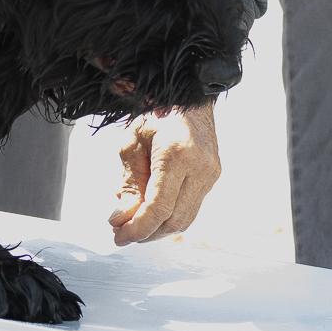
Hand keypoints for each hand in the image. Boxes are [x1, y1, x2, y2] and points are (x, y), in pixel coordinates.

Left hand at [108, 103, 220, 245]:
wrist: (186, 95)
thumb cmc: (155, 112)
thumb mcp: (132, 144)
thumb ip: (130, 184)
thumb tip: (123, 218)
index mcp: (177, 155)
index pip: (159, 208)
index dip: (138, 228)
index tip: (118, 235)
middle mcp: (201, 167)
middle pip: (174, 220)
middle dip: (146, 233)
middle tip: (121, 234)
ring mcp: (211, 173)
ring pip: (185, 218)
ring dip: (158, 229)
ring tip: (133, 226)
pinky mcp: (213, 176)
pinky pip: (191, 207)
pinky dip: (170, 216)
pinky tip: (151, 214)